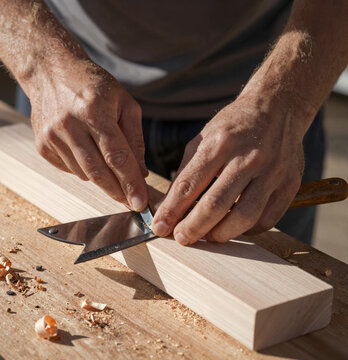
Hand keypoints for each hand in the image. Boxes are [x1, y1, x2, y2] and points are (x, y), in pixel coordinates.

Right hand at [29, 59, 147, 210]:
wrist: (50, 72)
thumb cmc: (93, 85)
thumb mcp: (124, 102)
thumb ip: (134, 138)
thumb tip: (141, 172)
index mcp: (93, 110)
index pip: (116, 155)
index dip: (130, 182)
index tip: (141, 202)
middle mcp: (69, 124)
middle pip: (97, 171)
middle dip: (117, 191)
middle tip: (131, 202)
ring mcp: (51, 136)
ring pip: (83, 173)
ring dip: (101, 177)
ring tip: (108, 163)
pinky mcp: (42, 145)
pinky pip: (69, 169)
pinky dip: (83, 169)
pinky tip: (86, 152)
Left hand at [151, 94, 305, 243]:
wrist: (277, 108)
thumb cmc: (232, 127)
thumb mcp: (202, 140)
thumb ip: (185, 175)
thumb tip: (167, 208)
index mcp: (219, 144)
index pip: (188, 185)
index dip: (171, 210)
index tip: (159, 227)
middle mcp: (247, 157)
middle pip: (215, 204)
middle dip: (193, 227)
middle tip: (181, 238)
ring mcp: (272, 171)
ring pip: (244, 216)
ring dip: (220, 234)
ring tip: (207, 237)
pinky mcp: (290, 183)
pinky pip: (267, 219)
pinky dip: (247, 230)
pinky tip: (234, 227)